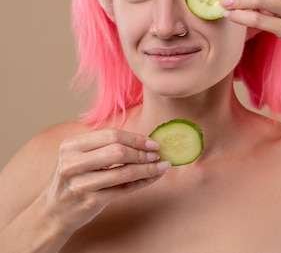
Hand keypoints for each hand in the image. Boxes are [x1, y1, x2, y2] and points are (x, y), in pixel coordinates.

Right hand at [42, 128, 169, 232]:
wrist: (54, 211)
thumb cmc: (74, 179)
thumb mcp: (80, 156)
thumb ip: (105, 146)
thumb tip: (145, 141)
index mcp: (71, 145)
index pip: (111, 135)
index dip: (136, 138)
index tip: (153, 143)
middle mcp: (73, 163)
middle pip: (118, 151)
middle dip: (143, 153)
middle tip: (158, 155)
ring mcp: (80, 183)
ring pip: (125, 172)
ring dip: (148, 169)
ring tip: (162, 166)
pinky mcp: (90, 201)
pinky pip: (124, 189)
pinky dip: (143, 182)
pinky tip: (153, 178)